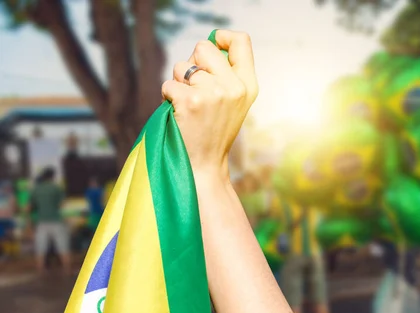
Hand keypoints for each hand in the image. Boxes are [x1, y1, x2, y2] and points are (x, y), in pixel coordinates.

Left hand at [162, 30, 258, 180]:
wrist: (204, 165)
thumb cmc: (214, 132)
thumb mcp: (233, 103)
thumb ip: (226, 74)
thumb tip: (202, 49)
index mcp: (248, 86)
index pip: (242, 41)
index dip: (222, 37)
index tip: (212, 48)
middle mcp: (234, 88)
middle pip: (204, 47)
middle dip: (192, 63)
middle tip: (194, 87)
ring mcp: (213, 94)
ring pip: (182, 66)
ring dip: (178, 82)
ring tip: (188, 104)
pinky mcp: (191, 101)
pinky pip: (169, 84)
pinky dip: (167, 97)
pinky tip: (179, 113)